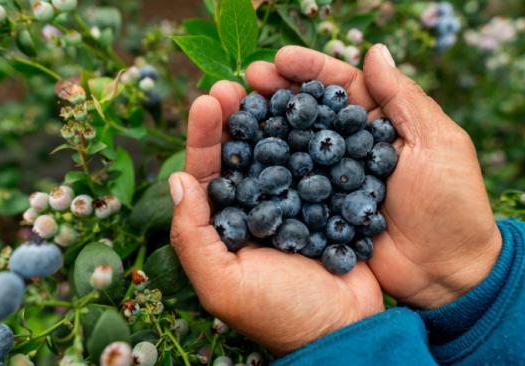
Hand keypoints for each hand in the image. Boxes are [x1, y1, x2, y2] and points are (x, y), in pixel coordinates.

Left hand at [168, 81, 382, 354]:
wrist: (346, 332)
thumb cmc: (281, 314)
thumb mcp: (224, 284)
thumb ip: (192, 236)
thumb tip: (178, 180)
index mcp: (223, 227)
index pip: (207, 174)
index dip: (205, 137)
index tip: (207, 100)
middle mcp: (253, 210)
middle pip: (240, 154)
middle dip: (233, 117)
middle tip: (232, 83)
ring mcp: (290, 203)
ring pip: (275, 151)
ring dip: (269, 118)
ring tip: (268, 85)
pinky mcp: (325, 201)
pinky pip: (314, 162)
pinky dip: (310, 135)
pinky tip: (308, 109)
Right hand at [245, 44, 501, 308]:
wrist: (444, 273)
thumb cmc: (451, 205)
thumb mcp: (437, 143)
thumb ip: (403, 98)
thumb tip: (375, 50)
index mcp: (379, 123)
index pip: (340, 86)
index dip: (309, 70)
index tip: (278, 60)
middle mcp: (350, 147)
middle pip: (308, 111)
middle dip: (277, 93)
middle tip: (246, 82)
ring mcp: (331, 180)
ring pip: (292, 145)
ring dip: (264, 127)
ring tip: (234, 113)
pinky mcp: (319, 211)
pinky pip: (289, 187)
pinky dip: (266, 173)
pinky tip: (242, 161)